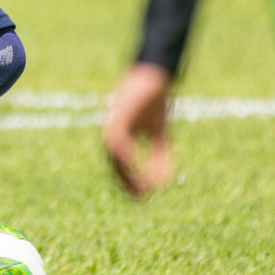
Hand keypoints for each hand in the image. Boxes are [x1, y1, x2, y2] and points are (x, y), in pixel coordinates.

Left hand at [103, 62, 174, 197]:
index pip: (118, 165)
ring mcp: (113, 123)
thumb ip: (159, 156)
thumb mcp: (159, 134)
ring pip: (114, 154)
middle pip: (113, 163)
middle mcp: (110, 131)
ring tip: (141, 187)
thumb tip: (163, 182)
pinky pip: (119, 140)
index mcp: (117, 137)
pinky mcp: (119, 115)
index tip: (141, 197)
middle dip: (126, 183)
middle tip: (140, 198)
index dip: (129, 182)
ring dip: (127, 172)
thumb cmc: (155, 103)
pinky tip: (136, 166)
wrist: (155, 75)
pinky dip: (127, 155)